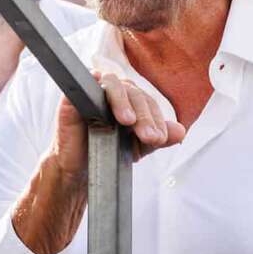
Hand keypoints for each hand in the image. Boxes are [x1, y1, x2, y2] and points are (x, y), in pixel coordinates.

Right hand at [51, 72, 185, 173]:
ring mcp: (91, 90)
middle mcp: (112, 91)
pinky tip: (104, 108)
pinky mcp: (72, 96)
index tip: (159, 138)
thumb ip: (158, 136)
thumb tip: (181, 131)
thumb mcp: (139, 147)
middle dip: (144, 115)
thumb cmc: (109, 152)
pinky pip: (85, 84)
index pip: (146, 101)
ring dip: (123, 101)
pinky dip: (97, 91)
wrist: (81, 170)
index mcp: (129, 99)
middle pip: (132, 92)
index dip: (155, 118)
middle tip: (150, 137)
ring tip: (129, 122)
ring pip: (113, 82)